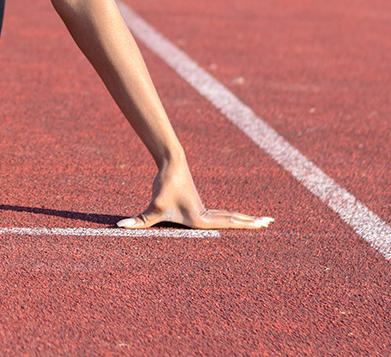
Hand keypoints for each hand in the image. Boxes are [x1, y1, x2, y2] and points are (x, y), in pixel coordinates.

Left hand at [116, 159, 272, 229]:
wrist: (171, 163)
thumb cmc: (164, 186)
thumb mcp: (153, 207)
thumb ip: (139, 221)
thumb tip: (119, 227)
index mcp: (202, 218)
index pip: (230, 223)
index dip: (247, 225)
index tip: (264, 224)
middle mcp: (207, 213)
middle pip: (234, 219)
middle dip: (252, 222)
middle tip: (271, 222)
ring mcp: (204, 208)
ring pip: (229, 215)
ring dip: (245, 219)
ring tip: (262, 221)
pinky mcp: (198, 204)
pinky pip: (221, 212)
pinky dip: (233, 216)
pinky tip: (237, 218)